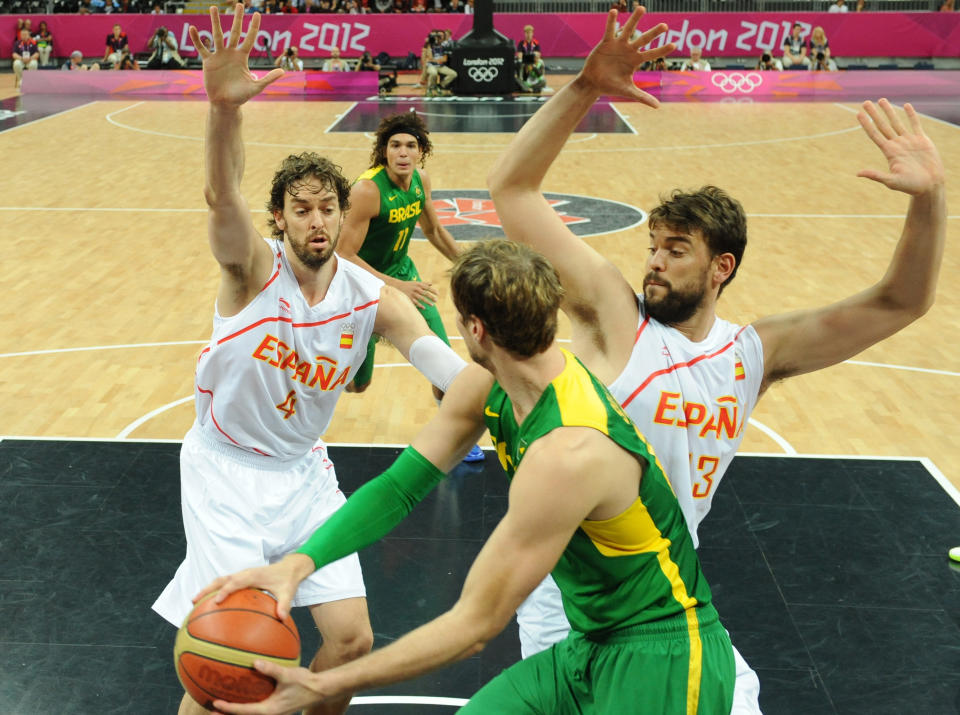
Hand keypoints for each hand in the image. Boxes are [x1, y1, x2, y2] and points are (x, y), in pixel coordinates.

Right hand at [188, 3, 282, 106]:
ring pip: (217, 35)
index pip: (249, 38)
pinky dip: (197, 39)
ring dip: (215, 21)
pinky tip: (193, 28)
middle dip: (237, 19)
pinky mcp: (208, 61)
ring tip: (214, 8)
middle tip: (239, 4)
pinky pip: (202, 48)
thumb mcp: (256, 87)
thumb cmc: (241, 96)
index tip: (257, 14)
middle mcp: (231, 53)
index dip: (253, 27)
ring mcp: (219, 56)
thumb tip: (283, 71)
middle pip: (235, 32)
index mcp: (242, 57)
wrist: (225, 104)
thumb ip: (268, 78)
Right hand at [192, 554, 313, 620]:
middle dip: (207, 589)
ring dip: (208, 590)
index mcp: (253, 575)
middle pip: (222, 579)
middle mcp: (244, 573)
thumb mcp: (288, 592)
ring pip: (221, 581)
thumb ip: (284, 604)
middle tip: (194, 601)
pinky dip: (215, 591)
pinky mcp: (241, 579)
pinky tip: (209, 605)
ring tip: (195, 603)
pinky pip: (225, 584)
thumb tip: (282, 618)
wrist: (289, 568)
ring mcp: (241, 575)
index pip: (236, 581)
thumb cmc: (287, 580)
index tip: (216, 601)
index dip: (226, 590)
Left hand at [211, 661, 326, 714]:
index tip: (215, 704)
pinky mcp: (275, 706)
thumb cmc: (305, 682)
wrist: (319, 689)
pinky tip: (243, 692)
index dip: (228, 708)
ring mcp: (272, 711)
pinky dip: (246, 703)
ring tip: (220, 705)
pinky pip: (256, 707)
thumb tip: (255, 662)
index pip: (244, 711)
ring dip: (235, 711)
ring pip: (249, 713)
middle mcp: (269, 713)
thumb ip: (271, 669)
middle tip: (210, 711)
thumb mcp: (288, 675)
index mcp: (269, 710)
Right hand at [398, 279, 438, 309]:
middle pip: (425, 293)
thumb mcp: (416, 283)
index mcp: (419, 285)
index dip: (433, 291)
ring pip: (421, 298)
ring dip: (427, 302)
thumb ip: (424, 283)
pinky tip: (424, 308)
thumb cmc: (409, 285)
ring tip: (432, 305)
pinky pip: (416, 302)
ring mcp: (413, 294)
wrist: (398, 286)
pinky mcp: (409, 298)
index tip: (438, 294)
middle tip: (436, 300)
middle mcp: (416, 289)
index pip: (428, 288)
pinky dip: (420, 305)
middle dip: (431, 297)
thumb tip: (431, 284)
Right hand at [576, 6, 673, 106]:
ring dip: (635, 19)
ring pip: (629, 29)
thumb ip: (642, 97)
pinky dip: (612, 21)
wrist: (593, 83)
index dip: (662, 50)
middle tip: (665, 26)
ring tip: (642, 7)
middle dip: (654, 33)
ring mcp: (618, 44)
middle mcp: (629, 50)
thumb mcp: (627, 91)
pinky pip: (610, 30)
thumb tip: (658, 106)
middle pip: (644, 39)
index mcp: (635, 60)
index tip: (674, 45)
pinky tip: (614, 11)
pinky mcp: (606, 42)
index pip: (652, 54)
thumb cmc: (611, 86)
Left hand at [857, 99, 944, 195]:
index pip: (874, 134)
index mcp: (889, 152)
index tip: (858, 114)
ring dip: (889, 111)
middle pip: (882, 125)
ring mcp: (909, 141)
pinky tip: (905, 106)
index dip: (866, 124)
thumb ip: (876, 175)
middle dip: (874, 114)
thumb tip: (858, 174)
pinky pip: (915, 124)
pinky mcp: (921, 140)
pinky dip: (911, 115)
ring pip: (896, 122)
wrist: (929, 185)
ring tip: (881, 100)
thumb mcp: (891, 181)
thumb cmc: (910, 186)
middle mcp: (897, 144)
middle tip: (865, 102)